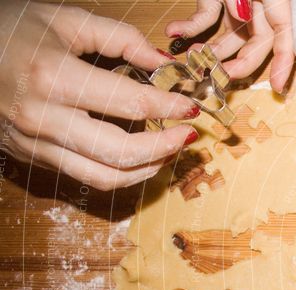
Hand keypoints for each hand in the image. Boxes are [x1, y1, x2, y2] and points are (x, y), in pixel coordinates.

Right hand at [0, 1, 200, 189]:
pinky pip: (86, 177)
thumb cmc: (11, 29)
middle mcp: (42, 117)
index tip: (191, 107)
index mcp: (52, 76)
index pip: (130, 103)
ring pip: (105, 176)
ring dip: (147, 169)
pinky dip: (121, 174)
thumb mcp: (65, 20)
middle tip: (187, 135)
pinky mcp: (31, 157)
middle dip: (165, 146)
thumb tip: (164, 63)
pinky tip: (141, 160)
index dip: (169, 107)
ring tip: (170, 152)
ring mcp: (35, 143)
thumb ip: (121, 38)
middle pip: (121, 151)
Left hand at [166, 0, 293, 91]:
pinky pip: (204, 19)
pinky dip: (188, 28)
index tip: (278, 86)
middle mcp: (258, 3)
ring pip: (229, 38)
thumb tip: (243, 14)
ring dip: (212, 53)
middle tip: (221, 78)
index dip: (284, 61)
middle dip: (239, 64)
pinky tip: (173, 31)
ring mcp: (235, 2)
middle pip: (256, 43)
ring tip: (193, 60)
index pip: (284, 34)